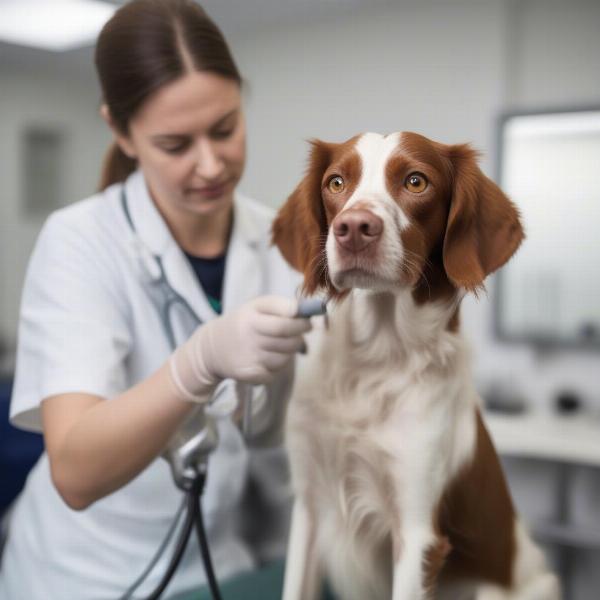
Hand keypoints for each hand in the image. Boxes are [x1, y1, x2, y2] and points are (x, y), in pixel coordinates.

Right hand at [168, 296, 310, 401]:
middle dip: (300, 337)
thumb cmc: (243, 323)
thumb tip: (307, 311)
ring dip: (289, 352)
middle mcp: (249, 338)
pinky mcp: (250, 375)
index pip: (284, 323)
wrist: (213, 349)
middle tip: (300, 332)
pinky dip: (278, 366)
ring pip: (286, 358)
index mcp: (250, 317)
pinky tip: (268, 358)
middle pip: (289, 342)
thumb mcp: (256, 306)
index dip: (301, 323)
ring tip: (279, 344)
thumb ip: (281, 305)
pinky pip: (277, 372)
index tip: (308, 321)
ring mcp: (249, 358)